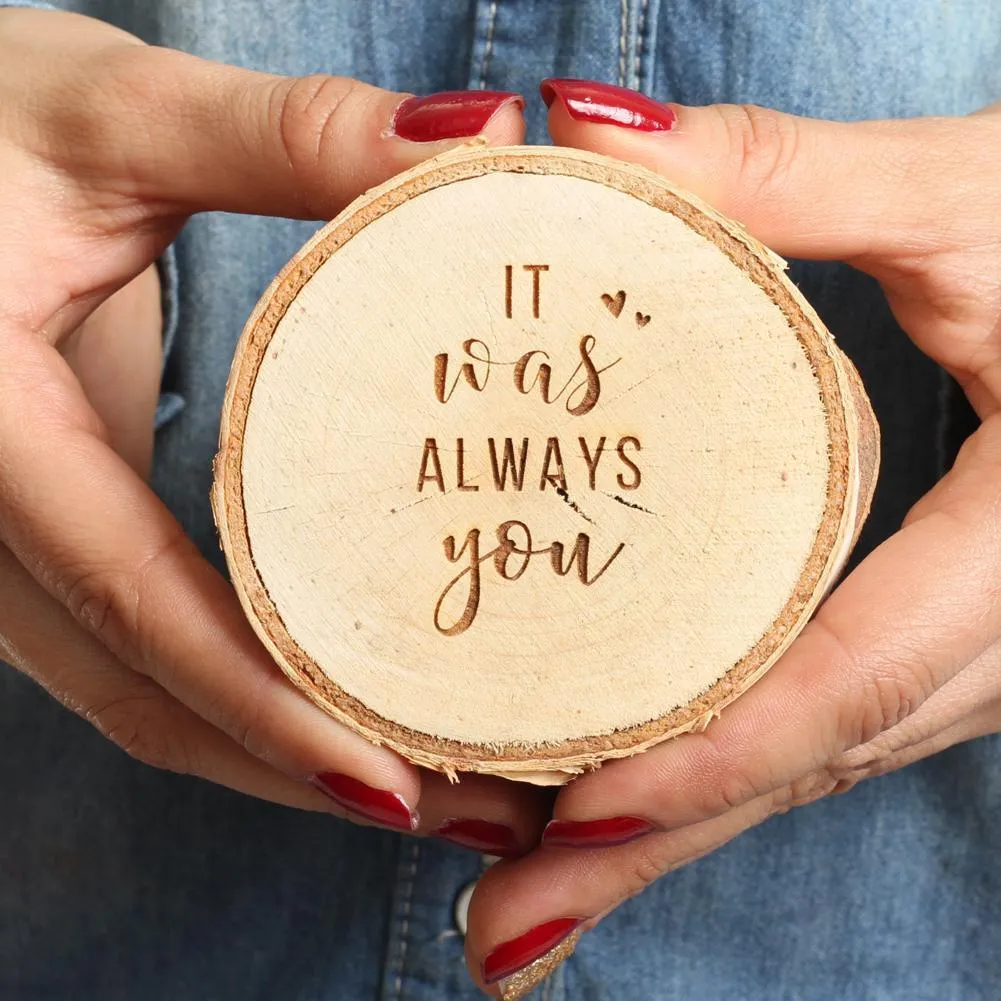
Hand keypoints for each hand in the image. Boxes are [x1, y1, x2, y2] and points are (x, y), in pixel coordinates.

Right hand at [0, 8, 547, 850]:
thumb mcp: (115, 114)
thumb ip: (288, 134)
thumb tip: (480, 143)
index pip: (134, 598)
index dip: (264, 705)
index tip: (395, 782)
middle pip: (148, 695)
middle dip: (302, 770)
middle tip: (464, 811)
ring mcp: (4, 551)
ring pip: (142, 700)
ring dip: (279, 757)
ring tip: (434, 788)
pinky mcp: (45, 545)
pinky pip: (141, 656)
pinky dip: (243, 704)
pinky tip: (340, 707)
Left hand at [464, 82, 1000, 996]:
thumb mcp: (966, 197)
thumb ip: (783, 173)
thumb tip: (586, 135)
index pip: (855, 682)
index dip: (714, 756)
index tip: (571, 814)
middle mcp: (1000, 632)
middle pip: (810, 762)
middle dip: (663, 845)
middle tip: (510, 920)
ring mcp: (974, 645)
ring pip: (815, 760)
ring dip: (683, 821)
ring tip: (540, 884)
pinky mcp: (940, 625)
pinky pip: (826, 719)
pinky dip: (727, 763)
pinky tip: (638, 778)